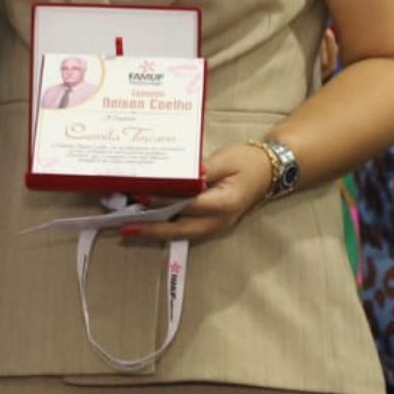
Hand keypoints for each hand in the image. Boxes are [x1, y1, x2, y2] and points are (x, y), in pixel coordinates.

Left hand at [121, 143, 272, 242]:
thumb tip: (178, 177)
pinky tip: (149, 221)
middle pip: (179, 228)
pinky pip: (185, 228)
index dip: (162, 201)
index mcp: (223, 204)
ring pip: (180, 233)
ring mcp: (215, 225)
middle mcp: (218, 221)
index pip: (186, 204)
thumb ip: (201, 170)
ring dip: (155, 230)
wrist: (269, 170)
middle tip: (125, 225)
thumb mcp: (225, 159)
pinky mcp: (210, 223)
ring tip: (131, 226)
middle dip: (151, 228)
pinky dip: (166, 226)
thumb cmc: (248, 161)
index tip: (139, 196)